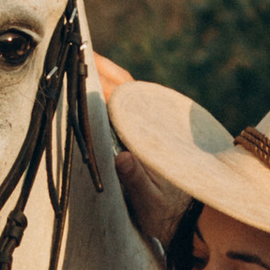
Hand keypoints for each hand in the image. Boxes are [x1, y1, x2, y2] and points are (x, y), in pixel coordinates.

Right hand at [93, 55, 183, 254]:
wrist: (192, 222)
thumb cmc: (169, 215)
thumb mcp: (151, 204)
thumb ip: (137, 182)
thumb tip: (123, 158)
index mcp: (149, 138)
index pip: (122, 101)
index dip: (100, 82)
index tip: (81, 63)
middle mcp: (152, 126)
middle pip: (124, 87)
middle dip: (101, 67)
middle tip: (76, 47)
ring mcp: (151, 127)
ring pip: (128, 92)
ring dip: (107, 74)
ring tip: (82, 58)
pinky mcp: (149, 135)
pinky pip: (130, 104)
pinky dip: (112, 89)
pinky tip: (97, 85)